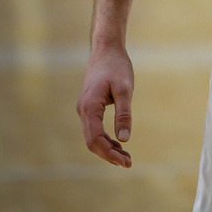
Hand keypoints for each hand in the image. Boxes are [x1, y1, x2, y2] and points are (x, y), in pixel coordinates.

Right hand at [76, 44, 134, 167]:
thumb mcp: (125, 89)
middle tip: (129, 162)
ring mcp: (84, 109)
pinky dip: (105, 139)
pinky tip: (118, 143)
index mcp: (89, 107)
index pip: (95, 140)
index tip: (126, 162)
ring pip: (92, 137)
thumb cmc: (116, 66)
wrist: (106, 49)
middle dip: (109, 155)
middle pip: (92, 142)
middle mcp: (83, 110)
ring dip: (107, 148)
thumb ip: (124, 114)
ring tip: (126, 157)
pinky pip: (94, 129)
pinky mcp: (89, 106)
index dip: (109, 154)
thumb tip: (124, 140)